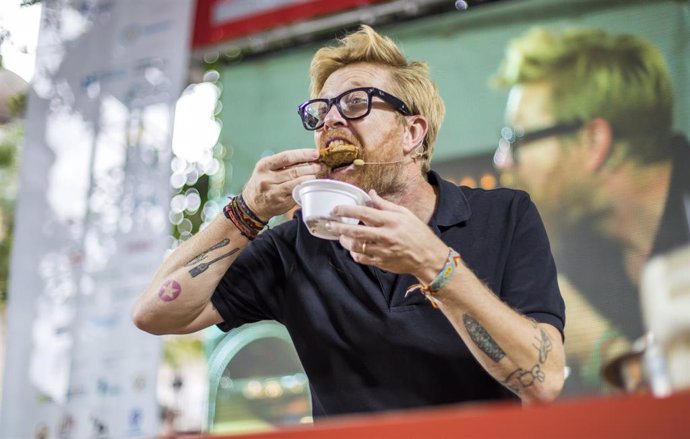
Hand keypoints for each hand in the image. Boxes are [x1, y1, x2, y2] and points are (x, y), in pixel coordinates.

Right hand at [243, 149, 326, 219]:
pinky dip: (306, 186)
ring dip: (311, 176)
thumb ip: (282, 163)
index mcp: (264, 166)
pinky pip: (297, 192)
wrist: (252, 205)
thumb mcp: (266, 169)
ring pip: (297, 181)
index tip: (315, 153)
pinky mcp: (281, 201)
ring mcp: (274, 191)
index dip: (303, 154)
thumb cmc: (263, 183)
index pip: (287, 157)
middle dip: (311, 166)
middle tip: (321, 164)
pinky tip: (311, 183)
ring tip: (319, 172)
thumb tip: (306, 157)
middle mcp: (267, 178)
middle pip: (295, 170)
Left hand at [327, 190, 447, 280]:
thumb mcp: (404, 214)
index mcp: (391, 221)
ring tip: (340, 237)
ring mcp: (382, 251)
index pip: (364, 213)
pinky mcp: (381, 263)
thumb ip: (385, 205)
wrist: (428, 257)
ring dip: (344, 241)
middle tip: (328, 224)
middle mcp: (385, 236)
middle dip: (338, 228)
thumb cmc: (418, 233)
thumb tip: (371, 194)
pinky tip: (353, 248)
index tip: (335, 209)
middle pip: (355, 232)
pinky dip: (354, 253)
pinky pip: (362, 259)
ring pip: (356, 247)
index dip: (346, 210)